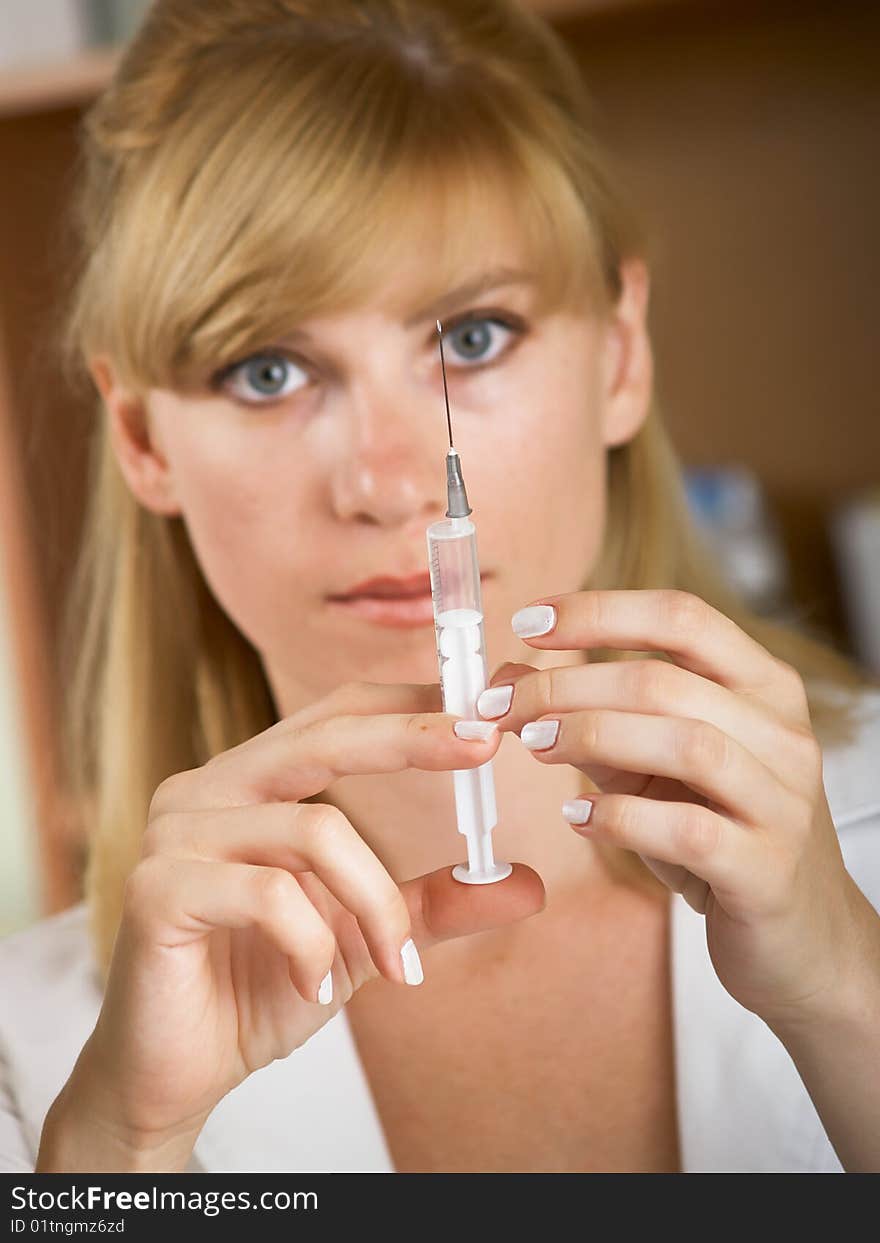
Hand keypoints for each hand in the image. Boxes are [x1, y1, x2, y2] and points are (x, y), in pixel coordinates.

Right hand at [69, 679, 543, 1159]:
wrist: (179, 1075)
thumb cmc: (261, 988)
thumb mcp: (364, 937)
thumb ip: (432, 903)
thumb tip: (527, 883)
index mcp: (251, 783)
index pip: (337, 714)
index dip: (411, 703)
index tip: (486, 708)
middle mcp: (208, 789)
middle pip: (325, 737)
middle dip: (413, 736)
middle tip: (485, 744)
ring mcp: (175, 833)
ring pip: (314, 828)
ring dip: (376, 904)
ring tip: (395, 965)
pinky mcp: (155, 888)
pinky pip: (269, 895)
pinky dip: (314, 945)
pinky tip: (314, 987)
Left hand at [479, 588, 875, 1032]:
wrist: (798, 936)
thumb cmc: (719, 832)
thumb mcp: (652, 763)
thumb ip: (590, 716)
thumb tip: (506, 677)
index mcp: (762, 686)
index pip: (682, 617)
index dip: (599, 612)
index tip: (527, 620)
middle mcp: (782, 734)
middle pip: (665, 681)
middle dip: (568, 686)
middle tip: (504, 705)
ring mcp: (782, 802)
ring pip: (685, 743)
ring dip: (592, 737)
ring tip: (536, 747)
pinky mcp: (767, 869)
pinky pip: (687, 830)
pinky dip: (619, 818)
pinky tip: (577, 818)